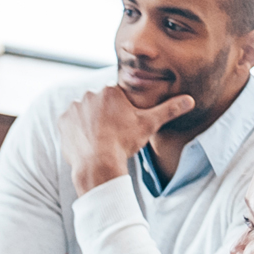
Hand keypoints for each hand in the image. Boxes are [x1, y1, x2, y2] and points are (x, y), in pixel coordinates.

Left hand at [60, 84, 194, 192]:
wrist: (98, 163)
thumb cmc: (125, 142)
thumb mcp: (149, 125)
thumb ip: (169, 110)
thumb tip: (190, 100)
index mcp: (110, 90)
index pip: (117, 97)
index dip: (121, 112)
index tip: (123, 125)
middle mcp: (89, 94)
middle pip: (100, 104)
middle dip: (105, 116)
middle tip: (112, 133)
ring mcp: (73, 107)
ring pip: (85, 112)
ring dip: (90, 122)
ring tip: (100, 138)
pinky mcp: (62, 121)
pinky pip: (70, 123)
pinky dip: (77, 130)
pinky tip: (87, 141)